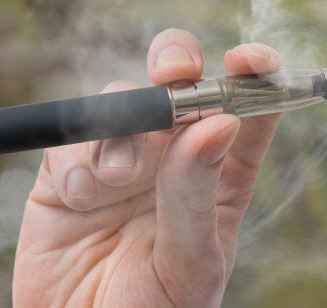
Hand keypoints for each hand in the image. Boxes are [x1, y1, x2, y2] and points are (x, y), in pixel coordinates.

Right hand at [13, 29, 282, 306]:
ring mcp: (121, 159)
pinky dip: (77, 156)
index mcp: (218, 178)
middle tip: (175, 72)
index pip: (247, 111)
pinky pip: (73, 135)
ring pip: (124, 100)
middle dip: (178, 61)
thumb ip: (197, 196)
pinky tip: (80, 198)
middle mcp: (172, 158)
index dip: (255, 75)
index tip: (249, 60)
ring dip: (123, 126)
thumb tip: (220, 123)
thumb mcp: (187, 265)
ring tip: (118, 180)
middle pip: (181, 83)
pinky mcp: (71, 169)